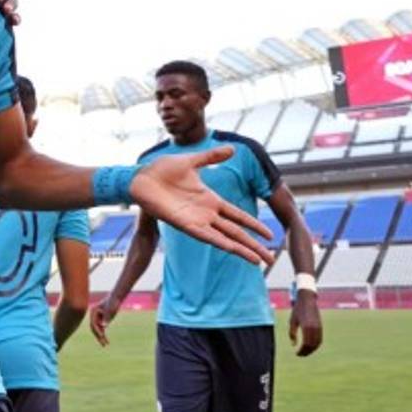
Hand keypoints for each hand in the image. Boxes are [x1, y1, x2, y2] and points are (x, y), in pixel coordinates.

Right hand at [90, 295, 118, 346]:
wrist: (116, 298)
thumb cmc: (113, 302)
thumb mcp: (111, 309)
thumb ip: (106, 317)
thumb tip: (103, 326)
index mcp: (93, 311)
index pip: (93, 323)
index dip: (97, 330)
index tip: (102, 336)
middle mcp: (94, 315)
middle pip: (94, 328)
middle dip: (98, 336)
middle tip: (103, 344)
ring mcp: (97, 318)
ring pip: (98, 330)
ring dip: (101, 337)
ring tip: (105, 345)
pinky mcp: (102, 320)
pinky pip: (101, 329)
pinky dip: (104, 335)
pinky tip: (107, 341)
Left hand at [131, 147, 274, 264]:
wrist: (140, 176)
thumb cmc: (161, 170)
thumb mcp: (192, 161)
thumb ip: (212, 157)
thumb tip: (232, 149)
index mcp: (210, 200)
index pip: (238, 216)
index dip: (254, 225)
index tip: (271, 235)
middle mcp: (206, 213)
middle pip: (236, 232)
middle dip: (254, 245)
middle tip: (271, 260)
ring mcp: (196, 220)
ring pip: (225, 239)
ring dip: (241, 250)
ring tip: (258, 262)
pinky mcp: (184, 225)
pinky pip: (206, 236)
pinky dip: (220, 243)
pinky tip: (232, 249)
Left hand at [288, 291, 322, 355]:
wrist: (307, 300)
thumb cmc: (297, 310)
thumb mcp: (292, 321)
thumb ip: (292, 334)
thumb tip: (293, 345)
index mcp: (306, 327)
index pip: (306, 344)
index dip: (302, 351)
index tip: (297, 354)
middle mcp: (314, 328)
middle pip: (312, 345)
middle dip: (306, 352)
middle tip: (300, 355)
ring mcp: (319, 328)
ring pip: (317, 343)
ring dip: (312, 349)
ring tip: (305, 352)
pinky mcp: (321, 326)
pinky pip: (320, 339)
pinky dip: (316, 345)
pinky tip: (310, 346)